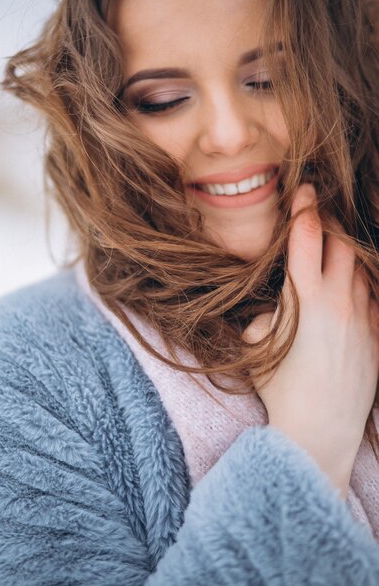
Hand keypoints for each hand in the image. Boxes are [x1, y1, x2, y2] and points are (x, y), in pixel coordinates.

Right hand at [245, 183, 378, 496]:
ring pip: (361, 267)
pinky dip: (361, 284)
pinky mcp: (377, 336)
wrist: (320, 432)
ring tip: (333, 254)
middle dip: (329, 226)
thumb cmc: (281, 392)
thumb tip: (277, 308)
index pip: (308, 238)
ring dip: (346, 255)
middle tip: (317, 220)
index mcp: (306, 300)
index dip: (305, 209)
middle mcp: (339, 302)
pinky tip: (350, 290)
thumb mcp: (258, 347)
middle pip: (341, 244)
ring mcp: (364, 318)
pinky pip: (373, 295)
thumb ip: (267, 315)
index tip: (305, 192)